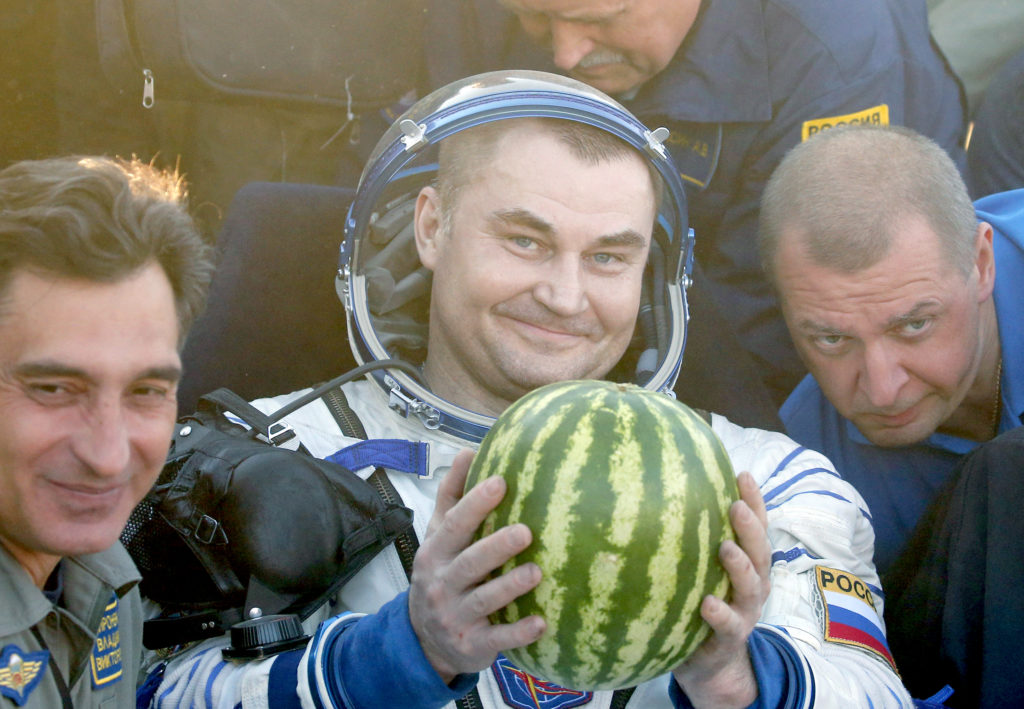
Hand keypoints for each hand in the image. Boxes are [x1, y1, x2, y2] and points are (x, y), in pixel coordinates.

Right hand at [408, 449, 545, 682]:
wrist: (423, 640)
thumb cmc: (442, 574)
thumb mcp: (439, 537)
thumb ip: (452, 497)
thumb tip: (468, 450)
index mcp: (436, 553)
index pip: (454, 525)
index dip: (475, 504)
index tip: (501, 482)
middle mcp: (443, 584)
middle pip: (469, 563)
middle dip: (496, 547)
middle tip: (526, 531)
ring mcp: (456, 617)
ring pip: (484, 601)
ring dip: (510, 587)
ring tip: (537, 572)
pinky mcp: (472, 645)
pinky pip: (497, 639)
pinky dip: (518, 633)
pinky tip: (542, 623)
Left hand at [672, 471, 771, 707]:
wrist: (710, 664)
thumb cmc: (700, 603)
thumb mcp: (701, 570)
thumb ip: (693, 540)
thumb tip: (661, 491)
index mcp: (749, 564)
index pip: (756, 527)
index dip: (754, 501)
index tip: (742, 473)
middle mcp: (753, 585)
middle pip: (759, 552)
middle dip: (751, 527)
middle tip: (735, 505)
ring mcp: (745, 612)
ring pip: (750, 586)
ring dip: (740, 566)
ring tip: (726, 547)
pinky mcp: (729, 639)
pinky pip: (728, 625)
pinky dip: (719, 613)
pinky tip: (707, 603)